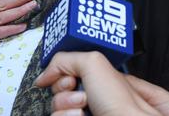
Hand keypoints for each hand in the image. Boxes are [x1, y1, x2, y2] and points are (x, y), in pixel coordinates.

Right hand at [35, 52, 168, 115]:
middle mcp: (91, 97)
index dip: (62, 72)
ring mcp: (84, 112)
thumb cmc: (121, 102)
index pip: (66, 71)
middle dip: (64, 89)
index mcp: (98, 78)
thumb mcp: (93, 62)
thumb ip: (66, 58)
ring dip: (66, 104)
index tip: (68, 76)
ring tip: (83, 107)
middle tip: (81, 92)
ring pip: (55, 106)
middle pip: (58, 89)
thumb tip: (47, 71)